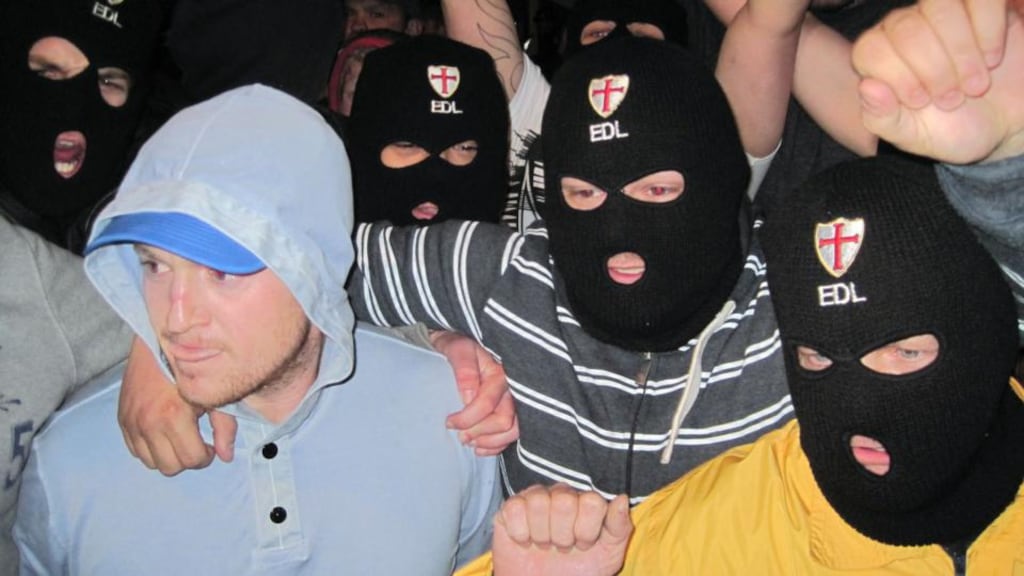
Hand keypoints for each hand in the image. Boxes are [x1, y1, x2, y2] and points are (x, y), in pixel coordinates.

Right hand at [119, 337, 236, 474]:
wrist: (158, 343)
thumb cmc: (190, 367)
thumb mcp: (213, 395)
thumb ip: (224, 427)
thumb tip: (226, 456)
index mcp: (173, 417)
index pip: (192, 459)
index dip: (206, 457)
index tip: (209, 446)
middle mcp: (148, 424)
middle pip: (170, 467)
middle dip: (187, 458)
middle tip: (196, 443)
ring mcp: (132, 423)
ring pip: (151, 462)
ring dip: (168, 456)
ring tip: (180, 437)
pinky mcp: (122, 419)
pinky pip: (135, 450)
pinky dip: (150, 448)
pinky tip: (163, 433)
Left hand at [431, 330, 518, 455]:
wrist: (461, 339)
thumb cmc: (457, 343)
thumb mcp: (456, 348)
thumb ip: (464, 369)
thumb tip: (468, 396)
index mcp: (500, 372)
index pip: (488, 404)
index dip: (467, 419)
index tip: (449, 422)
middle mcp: (512, 386)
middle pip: (505, 421)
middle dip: (479, 432)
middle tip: (460, 435)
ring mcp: (515, 398)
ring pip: (513, 430)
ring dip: (489, 441)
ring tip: (470, 442)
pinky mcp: (512, 407)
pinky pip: (513, 433)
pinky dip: (497, 445)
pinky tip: (480, 446)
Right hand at [492, 484, 632, 575]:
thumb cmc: (578, 571)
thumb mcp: (608, 555)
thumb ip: (619, 528)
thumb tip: (622, 499)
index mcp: (586, 502)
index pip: (591, 501)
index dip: (586, 529)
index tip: (583, 545)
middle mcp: (562, 494)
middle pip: (564, 501)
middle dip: (562, 535)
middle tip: (561, 547)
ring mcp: (535, 498)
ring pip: (539, 502)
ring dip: (541, 534)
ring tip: (543, 545)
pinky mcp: (510, 507)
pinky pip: (514, 508)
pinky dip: (520, 533)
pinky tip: (525, 541)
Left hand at [853, 0, 1023, 162]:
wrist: (1002, 123)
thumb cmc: (949, 127)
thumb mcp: (913, 136)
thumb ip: (883, 119)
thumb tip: (867, 87)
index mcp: (878, 58)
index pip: (871, 49)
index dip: (897, 76)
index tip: (921, 102)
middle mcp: (904, 29)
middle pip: (905, 28)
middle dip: (933, 69)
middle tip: (953, 100)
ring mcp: (941, 14)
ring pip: (939, 6)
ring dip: (961, 50)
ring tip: (975, 84)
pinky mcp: (978, 7)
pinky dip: (988, 30)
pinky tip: (992, 58)